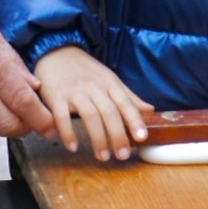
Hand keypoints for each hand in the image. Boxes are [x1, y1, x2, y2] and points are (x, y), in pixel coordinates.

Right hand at [31, 46, 154, 160]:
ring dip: (98, 138)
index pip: (126, 103)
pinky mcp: (57, 97)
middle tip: (123, 155)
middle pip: (109, 112)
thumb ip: (128, 97)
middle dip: (118, 135)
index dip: (135, 120)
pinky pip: (62, 116)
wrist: (57, 52)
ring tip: (103, 156)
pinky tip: (73, 147)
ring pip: (90, 115)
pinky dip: (68, 133)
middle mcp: (94, 87)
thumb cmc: (86, 70)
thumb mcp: (110, 79)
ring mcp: (75, 92)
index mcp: (110, 83)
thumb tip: (150, 110)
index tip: (142, 138)